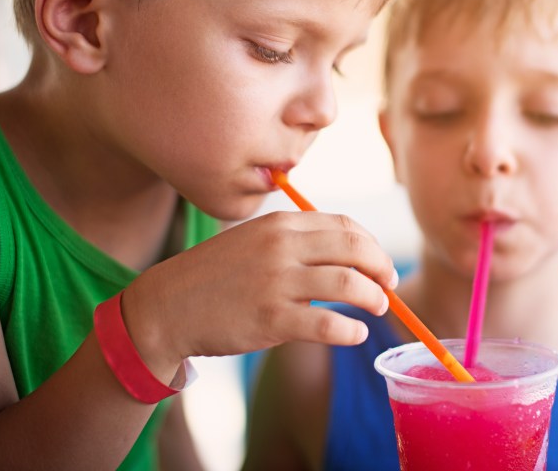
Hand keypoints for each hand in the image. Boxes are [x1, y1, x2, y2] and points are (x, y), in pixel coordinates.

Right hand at [122, 211, 396, 375]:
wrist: (168, 306)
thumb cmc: (217, 275)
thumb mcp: (254, 241)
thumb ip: (296, 241)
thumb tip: (349, 255)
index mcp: (281, 224)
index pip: (345, 226)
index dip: (372, 246)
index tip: (380, 264)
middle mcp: (281, 247)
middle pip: (354, 249)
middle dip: (381, 267)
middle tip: (390, 286)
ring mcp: (277, 282)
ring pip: (348, 284)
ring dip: (374, 297)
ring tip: (378, 308)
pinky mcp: (271, 319)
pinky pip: (327, 323)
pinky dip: (351, 330)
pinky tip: (356, 334)